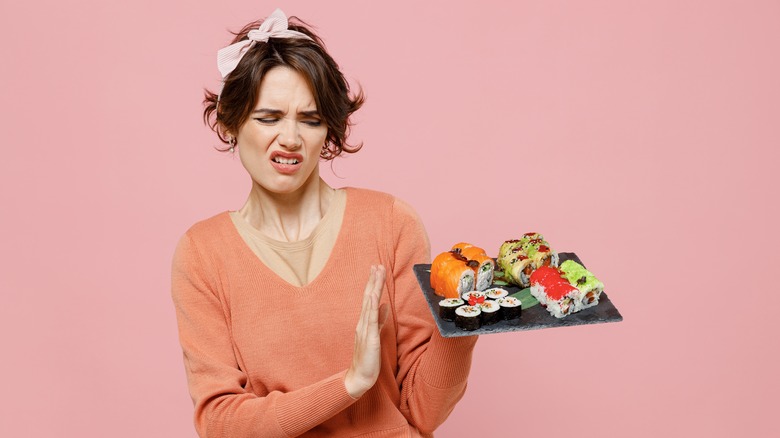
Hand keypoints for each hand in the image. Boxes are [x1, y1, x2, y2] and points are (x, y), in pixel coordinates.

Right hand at [344, 265, 388, 398]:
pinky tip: (377, 299)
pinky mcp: (370, 338)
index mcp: (365, 322)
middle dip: (373, 281)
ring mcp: (365, 329)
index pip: (370, 299)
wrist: (360, 376)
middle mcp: (362, 322)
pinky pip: (371, 320)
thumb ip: (380, 320)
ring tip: (377, 275)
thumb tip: (386, 306)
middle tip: (377, 265)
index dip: (373, 284)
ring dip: (374, 289)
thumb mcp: (376, 334)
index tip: (377, 270)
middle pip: (368, 297)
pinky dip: (373, 308)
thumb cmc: (368, 357)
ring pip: (369, 304)